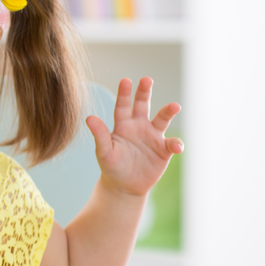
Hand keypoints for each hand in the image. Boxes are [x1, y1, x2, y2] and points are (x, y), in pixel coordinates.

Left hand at [86, 77, 182, 196]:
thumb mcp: (104, 151)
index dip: (124, 94)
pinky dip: (176, 144)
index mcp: (123, 125)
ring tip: (175, 106)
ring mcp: (153, 136)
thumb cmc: (112, 166)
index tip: (125, 80)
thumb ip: (99, 135)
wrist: (124, 186)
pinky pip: (172, 144)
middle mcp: (139, 126)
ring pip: (162, 119)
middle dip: (145, 92)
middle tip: (147, 79)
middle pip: (143, 105)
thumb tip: (89, 117)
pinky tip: (176, 147)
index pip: (123, 106)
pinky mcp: (164, 149)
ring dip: (168, 111)